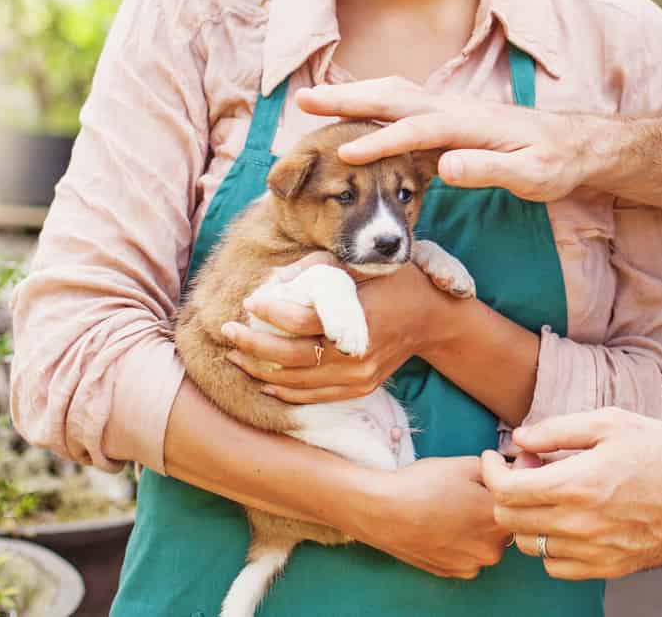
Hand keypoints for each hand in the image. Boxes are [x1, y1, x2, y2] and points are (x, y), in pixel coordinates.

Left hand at [223, 254, 444, 402]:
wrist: (434, 319)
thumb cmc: (398, 284)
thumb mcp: (364, 266)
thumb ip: (320, 268)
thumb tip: (276, 279)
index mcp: (357, 319)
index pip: (299, 321)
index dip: (269, 311)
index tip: (249, 302)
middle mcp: (355, 354)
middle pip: (290, 356)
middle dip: (252, 344)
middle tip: (227, 331)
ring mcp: (357, 377)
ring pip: (296, 382)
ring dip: (260, 369)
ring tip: (235, 355)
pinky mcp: (359, 389)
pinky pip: (313, 397)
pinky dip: (284, 391)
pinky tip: (264, 378)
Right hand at [295, 76, 594, 201]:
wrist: (576, 144)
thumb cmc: (555, 163)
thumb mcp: (532, 175)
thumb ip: (490, 170)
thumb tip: (446, 166)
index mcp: (471, 124)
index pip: (417, 131)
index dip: (380, 143)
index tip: (344, 154)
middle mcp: (455, 108)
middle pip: (394, 98)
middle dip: (348, 99)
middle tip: (304, 100)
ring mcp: (451, 110)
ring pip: (395, 95)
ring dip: (355, 96)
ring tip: (314, 100)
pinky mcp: (449, 118)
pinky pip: (403, 106)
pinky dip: (373, 104)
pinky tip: (351, 114)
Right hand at [344, 456, 511, 577]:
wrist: (381, 511)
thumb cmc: (423, 484)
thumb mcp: (466, 464)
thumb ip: (499, 468)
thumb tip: (516, 467)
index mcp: (499, 519)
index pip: (520, 499)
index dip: (512, 482)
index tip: (498, 472)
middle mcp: (491, 549)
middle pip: (505, 522)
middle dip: (495, 506)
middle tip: (470, 491)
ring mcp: (471, 565)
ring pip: (487, 541)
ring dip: (479, 527)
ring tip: (453, 508)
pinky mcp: (451, 573)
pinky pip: (468, 555)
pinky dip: (462, 543)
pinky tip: (443, 526)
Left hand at [481, 408, 661, 579]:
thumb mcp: (613, 423)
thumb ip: (559, 430)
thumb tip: (519, 439)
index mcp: (578, 483)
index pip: (506, 490)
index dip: (491, 471)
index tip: (494, 456)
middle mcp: (580, 524)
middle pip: (510, 520)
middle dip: (506, 491)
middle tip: (528, 468)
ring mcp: (595, 551)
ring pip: (531, 545)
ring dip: (528, 517)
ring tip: (551, 492)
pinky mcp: (609, 568)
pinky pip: (557, 566)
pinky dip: (551, 545)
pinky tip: (569, 519)